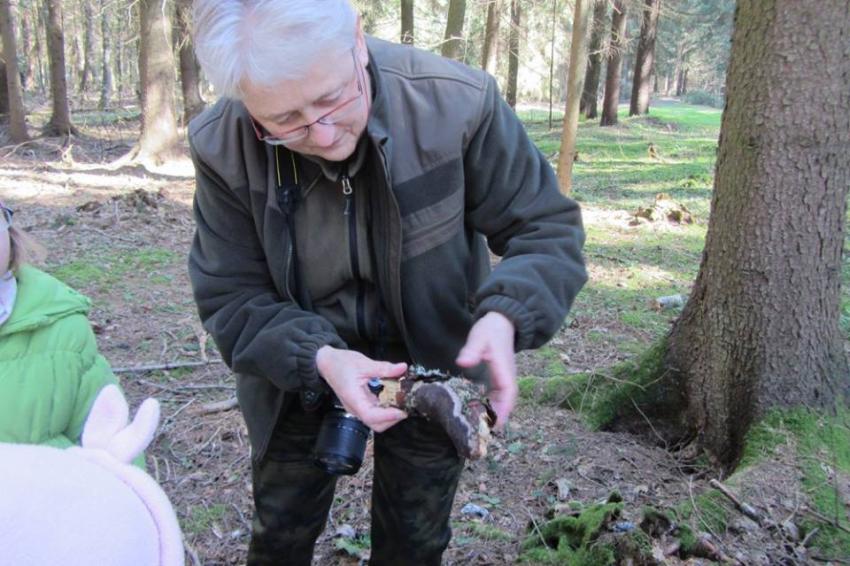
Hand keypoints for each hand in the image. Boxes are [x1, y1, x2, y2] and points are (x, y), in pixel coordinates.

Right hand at [315, 346, 407, 431]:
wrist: (327, 363)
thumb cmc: (340, 364)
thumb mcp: (363, 363)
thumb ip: (384, 367)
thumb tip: (402, 368)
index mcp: (353, 398)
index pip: (370, 416)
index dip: (387, 416)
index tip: (401, 411)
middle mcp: (355, 407)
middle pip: (376, 424)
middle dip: (392, 419)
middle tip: (405, 405)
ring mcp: (358, 408)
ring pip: (377, 420)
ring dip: (390, 414)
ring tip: (400, 400)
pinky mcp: (362, 405)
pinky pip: (376, 412)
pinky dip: (386, 408)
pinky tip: (393, 397)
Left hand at [455, 311, 516, 429]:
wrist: (501, 322)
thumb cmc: (490, 330)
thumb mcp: (479, 337)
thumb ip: (471, 350)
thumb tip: (463, 363)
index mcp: (504, 370)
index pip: (508, 393)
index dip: (503, 410)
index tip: (495, 424)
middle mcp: (506, 378)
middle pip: (505, 403)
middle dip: (496, 418)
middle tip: (481, 433)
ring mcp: (503, 379)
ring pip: (500, 402)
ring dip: (490, 414)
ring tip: (476, 427)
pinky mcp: (497, 380)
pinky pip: (494, 397)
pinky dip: (486, 406)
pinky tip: (473, 412)